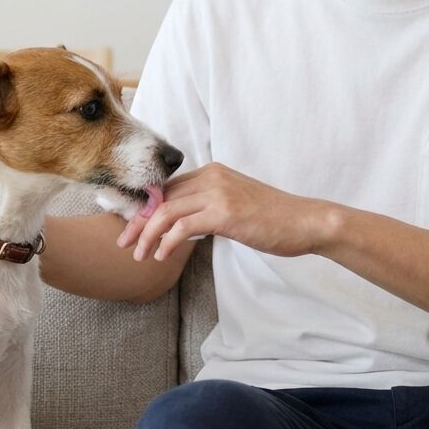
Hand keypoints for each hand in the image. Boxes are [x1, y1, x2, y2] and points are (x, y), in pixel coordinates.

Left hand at [116, 163, 330, 261]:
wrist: (304, 222)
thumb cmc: (272, 218)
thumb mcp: (234, 205)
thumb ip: (207, 207)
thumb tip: (180, 224)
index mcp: (212, 172)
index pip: (168, 188)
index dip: (145, 208)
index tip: (130, 227)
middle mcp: (212, 176)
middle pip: (162, 197)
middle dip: (138, 221)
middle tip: (123, 242)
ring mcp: (218, 192)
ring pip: (167, 211)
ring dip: (147, 234)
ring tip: (139, 255)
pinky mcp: (225, 212)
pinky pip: (183, 226)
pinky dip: (167, 242)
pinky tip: (161, 256)